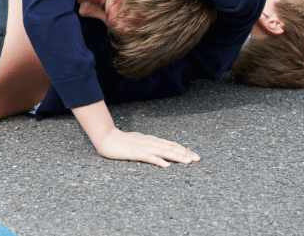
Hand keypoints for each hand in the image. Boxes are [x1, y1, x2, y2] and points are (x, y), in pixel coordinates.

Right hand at [72, 100, 198, 167]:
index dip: (183, 149)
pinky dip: (159, 161)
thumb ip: (149, 146)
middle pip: (171, 147)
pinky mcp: (135, 152)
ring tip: (188, 162)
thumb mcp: (138, 143)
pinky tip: (167, 166)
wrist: (105, 137)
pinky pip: (149, 157)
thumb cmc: (120, 142)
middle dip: (185, 153)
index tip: (194, 155)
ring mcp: (143, 147)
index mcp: (151, 140)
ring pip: (163, 152)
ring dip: (177, 157)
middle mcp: (150, 142)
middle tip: (198, 159)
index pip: (171, 144)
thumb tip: (160, 153)